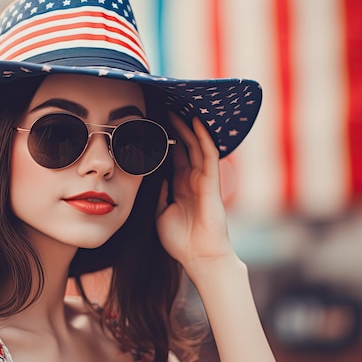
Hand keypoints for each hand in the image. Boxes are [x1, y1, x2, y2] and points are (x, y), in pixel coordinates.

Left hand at [156, 114, 239, 278]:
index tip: (149, 121)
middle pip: (183, 145)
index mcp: (179, 185)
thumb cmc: (179, 239)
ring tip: (175, 105)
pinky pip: (208, 153)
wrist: (198, 256)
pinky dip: (202, 136)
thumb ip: (158, 192)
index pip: (171, 154)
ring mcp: (203, 178)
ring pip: (195, 144)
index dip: (163, 138)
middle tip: (161, 105)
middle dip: (173, 126)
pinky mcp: (212, 181)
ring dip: (186, 125)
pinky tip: (194, 120)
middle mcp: (192, 178)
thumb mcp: (160, 212)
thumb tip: (152, 174)